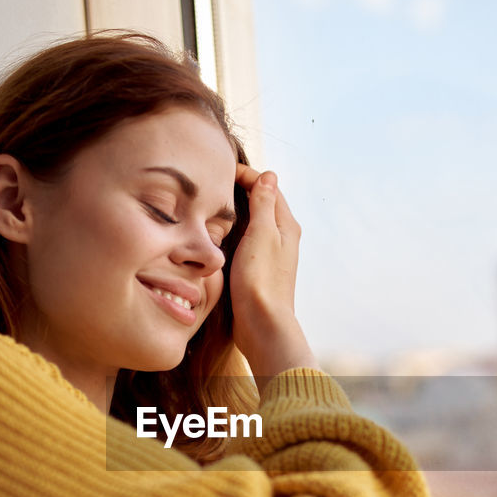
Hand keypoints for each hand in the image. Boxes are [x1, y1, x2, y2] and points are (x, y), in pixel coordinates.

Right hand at [231, 164, 317, 387]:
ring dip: (235, 213)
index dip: (245, 175)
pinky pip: (245, 242)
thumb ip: (264, 204)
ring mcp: (270, 255)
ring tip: (211, 207)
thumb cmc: (261, 281)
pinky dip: (233, 233)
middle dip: (239, 191)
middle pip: (261, 203)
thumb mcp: (261, 235)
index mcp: (286, 226)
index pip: (267, 187)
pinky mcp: (258, 271)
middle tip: (211, 186)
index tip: (219, 171)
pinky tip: (217, 237)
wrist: (262, 325)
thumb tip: (269, 175)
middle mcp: (282, 238)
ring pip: (252, 223)